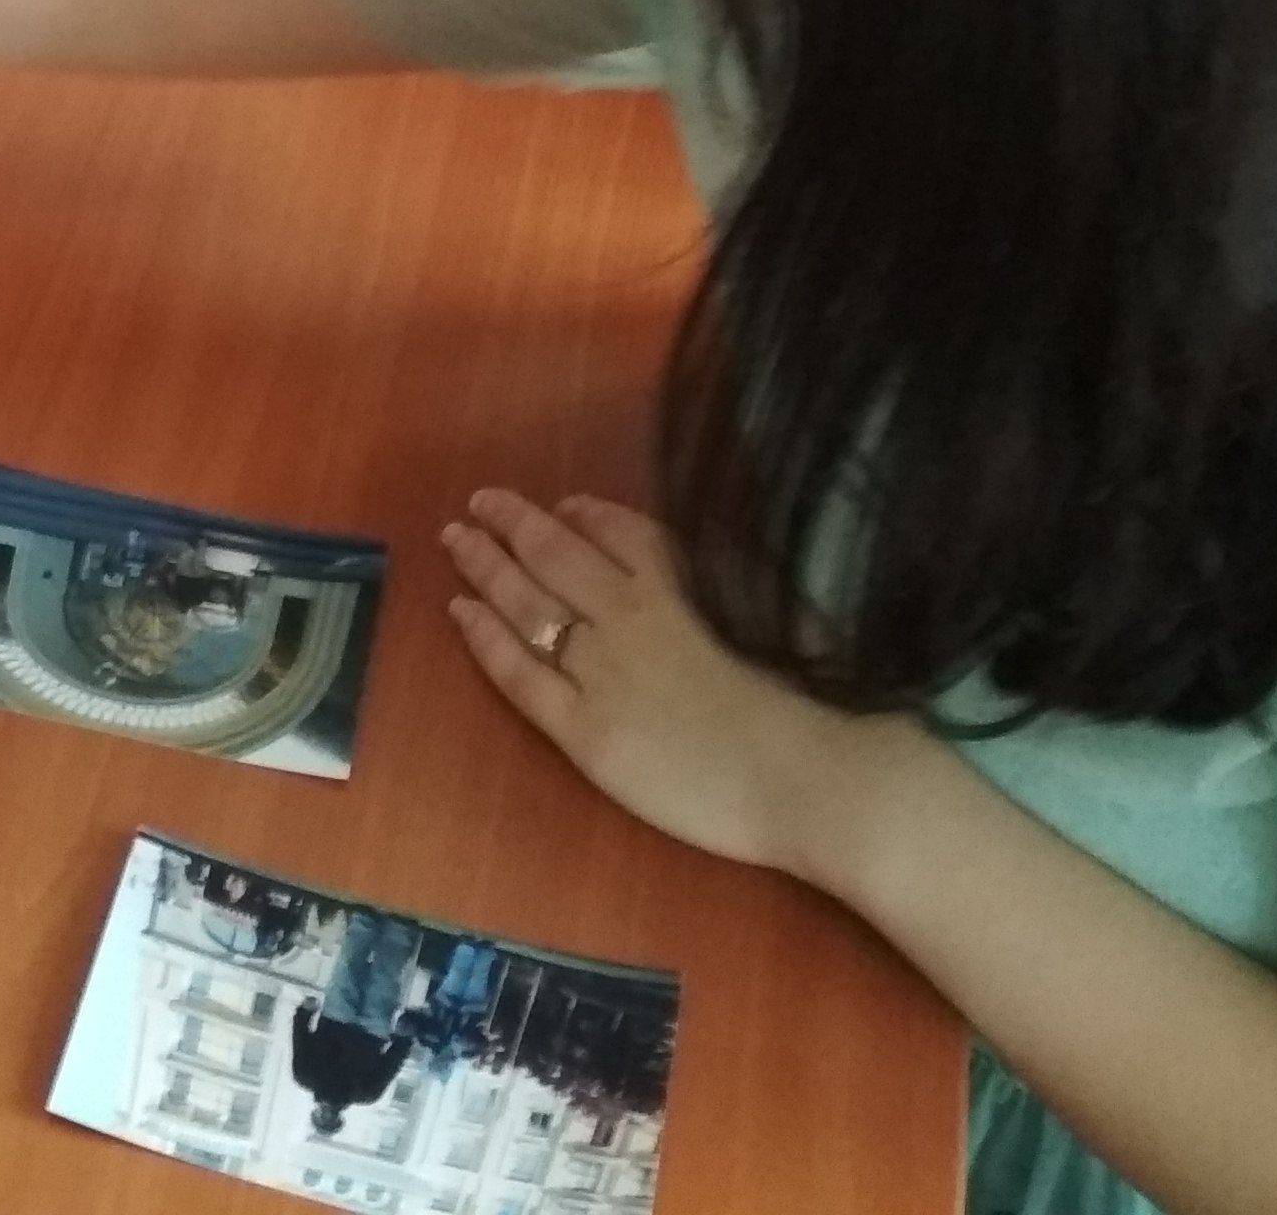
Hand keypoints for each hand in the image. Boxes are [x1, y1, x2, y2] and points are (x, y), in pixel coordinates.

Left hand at [440, 490, 903, 886]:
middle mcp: (632, 611)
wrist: (813, 772)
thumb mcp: (785, 606)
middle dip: (512, 523)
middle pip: (556, 553)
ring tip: (456, 540)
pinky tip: (461, 611)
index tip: (561, 505)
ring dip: (485, 564)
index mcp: (686, 579)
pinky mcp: (584, 729)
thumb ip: (741, 576)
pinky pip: (519, 673)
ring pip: (525, 603)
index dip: (581, 514)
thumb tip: (721, 559)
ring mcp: (601, 669)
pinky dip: (484, 636)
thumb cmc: (820, 698)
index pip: (618, 530)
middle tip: (479, 504)